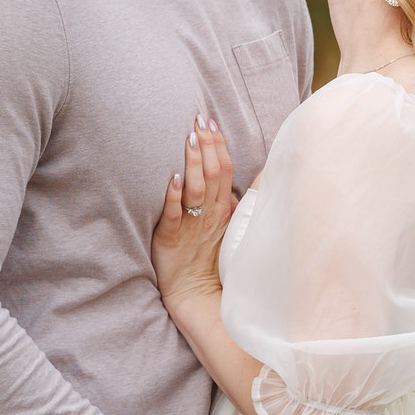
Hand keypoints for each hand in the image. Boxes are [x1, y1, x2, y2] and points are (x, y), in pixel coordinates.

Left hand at [153, 114, 236, 310]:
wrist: (195, 295)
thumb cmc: (208, 261)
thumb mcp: (226, 228)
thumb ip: (231, 203)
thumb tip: (243, 180)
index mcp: (224, 210)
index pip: (226, 170)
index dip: (219, 146)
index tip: (211, 123)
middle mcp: (210, 214)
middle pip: (213, 174)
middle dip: (207, 145)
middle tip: (199, 119)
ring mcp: (192, 225)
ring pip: (196, 188)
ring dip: (194, 163)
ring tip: (190, 138)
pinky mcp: (171, 238)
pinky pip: (175, 214)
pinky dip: (174, 196)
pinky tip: (172, 178)